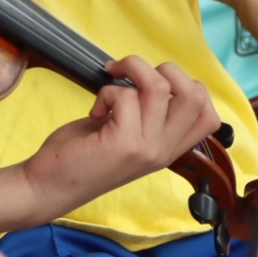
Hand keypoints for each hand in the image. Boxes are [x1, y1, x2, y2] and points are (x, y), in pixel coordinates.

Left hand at [19, 56, 219, 217]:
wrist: (48, 188)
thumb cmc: (84, 155)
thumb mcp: (128, 135)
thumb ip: (148, 114)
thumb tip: (152, 76)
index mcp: (169, 149)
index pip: (209, 115)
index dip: (189, 87)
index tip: (156, 84)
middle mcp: (164, 151)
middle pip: (196, 94)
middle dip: (165, 69)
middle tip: (134, 75)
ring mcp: (147, 148)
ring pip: (160, 86)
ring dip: (131, 70)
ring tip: (111, 82)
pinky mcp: (124, 143)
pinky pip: (125, 95)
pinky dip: (106, 92)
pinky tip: (96, 109)